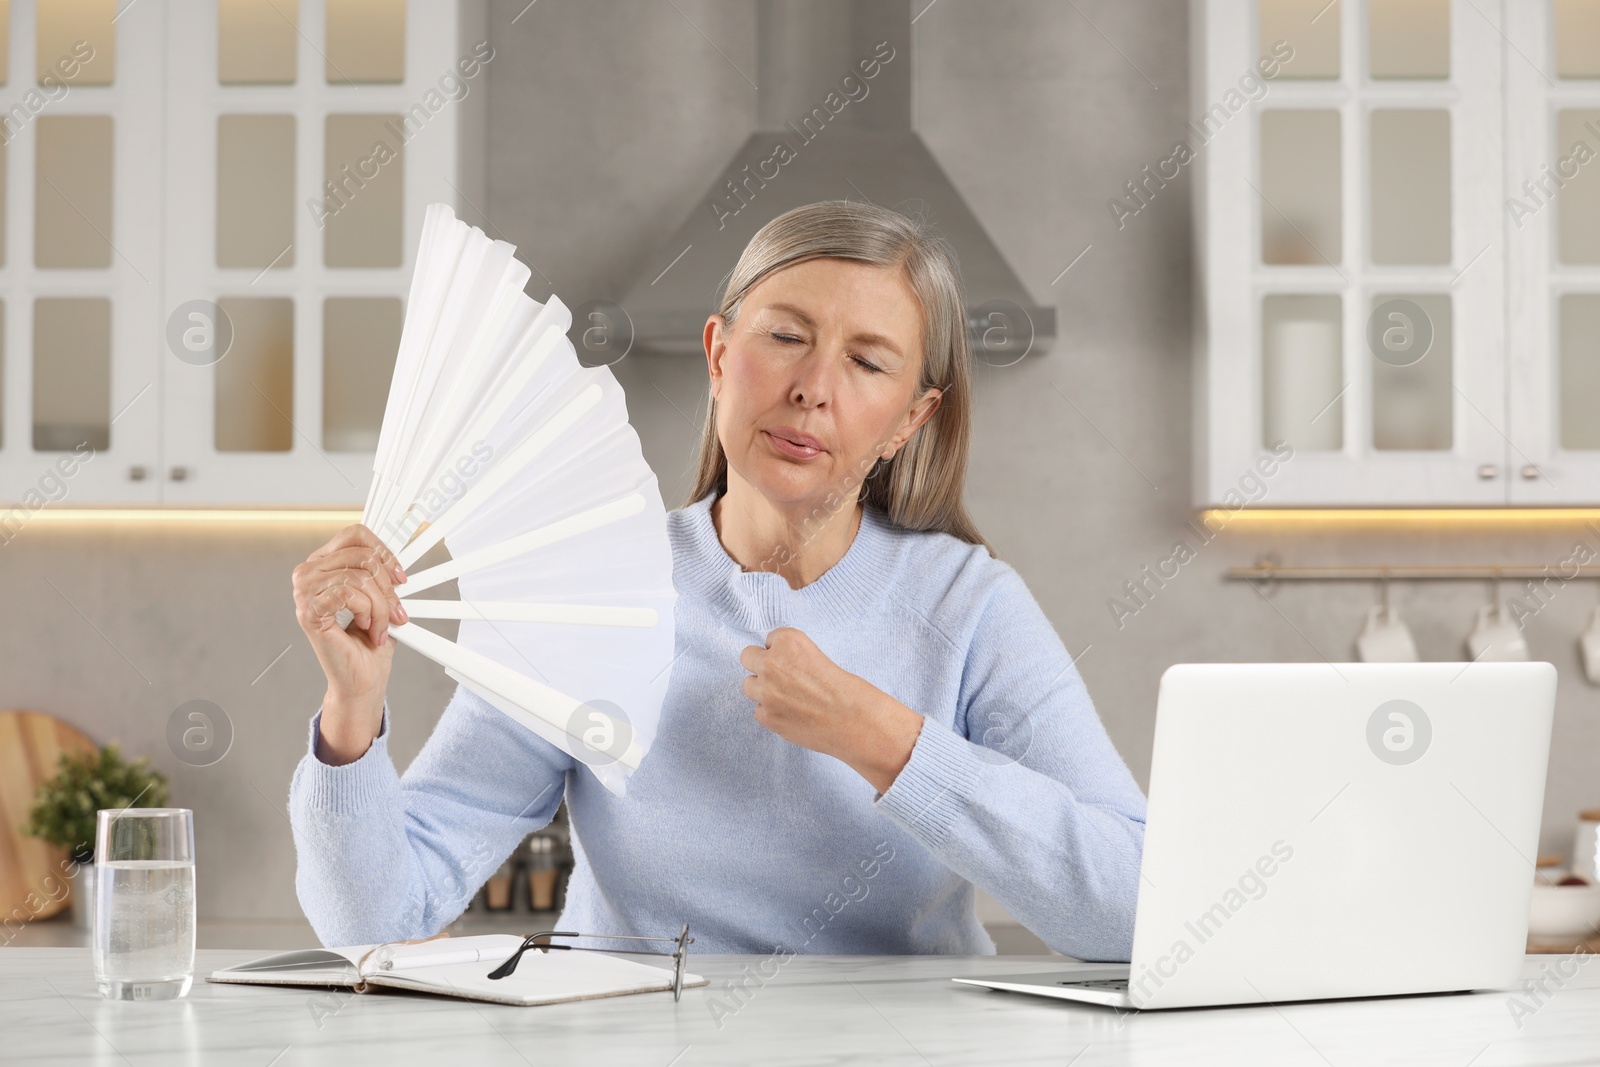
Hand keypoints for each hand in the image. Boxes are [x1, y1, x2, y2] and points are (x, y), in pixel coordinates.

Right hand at [291, 524, 408, 763]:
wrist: (362, 678)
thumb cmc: (368, 641)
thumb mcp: (381, 598)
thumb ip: (382, 573)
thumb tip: (399, 555)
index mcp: (323, 564)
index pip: (354, 534)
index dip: (383, 550)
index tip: (401, 575)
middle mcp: (308, 573)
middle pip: (361, 556)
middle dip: (388, 586)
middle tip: (397, 611)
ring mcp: (304, 592)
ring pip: (359, 577)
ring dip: (381, 605)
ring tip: (381, 625)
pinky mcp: (308, 611)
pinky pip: (349, 593)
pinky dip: (368, 612)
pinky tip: (367, 627)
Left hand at [739, 627, 922, 792]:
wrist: (855, 721)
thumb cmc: (845, 689)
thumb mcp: (818, 655)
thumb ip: (791, 656)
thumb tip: (772, 665)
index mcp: (789, 641)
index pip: (769, 640)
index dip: (781, 652)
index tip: (795, 662)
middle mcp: (772, 663)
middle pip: (748, 657)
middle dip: (762, 665)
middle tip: (782, 677)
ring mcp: (766, 691)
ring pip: (749, 685)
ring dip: (763, 689)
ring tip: (788, 698)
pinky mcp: (767, 716)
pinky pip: (758, 711)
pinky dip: (772, 713)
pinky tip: (793, 715)